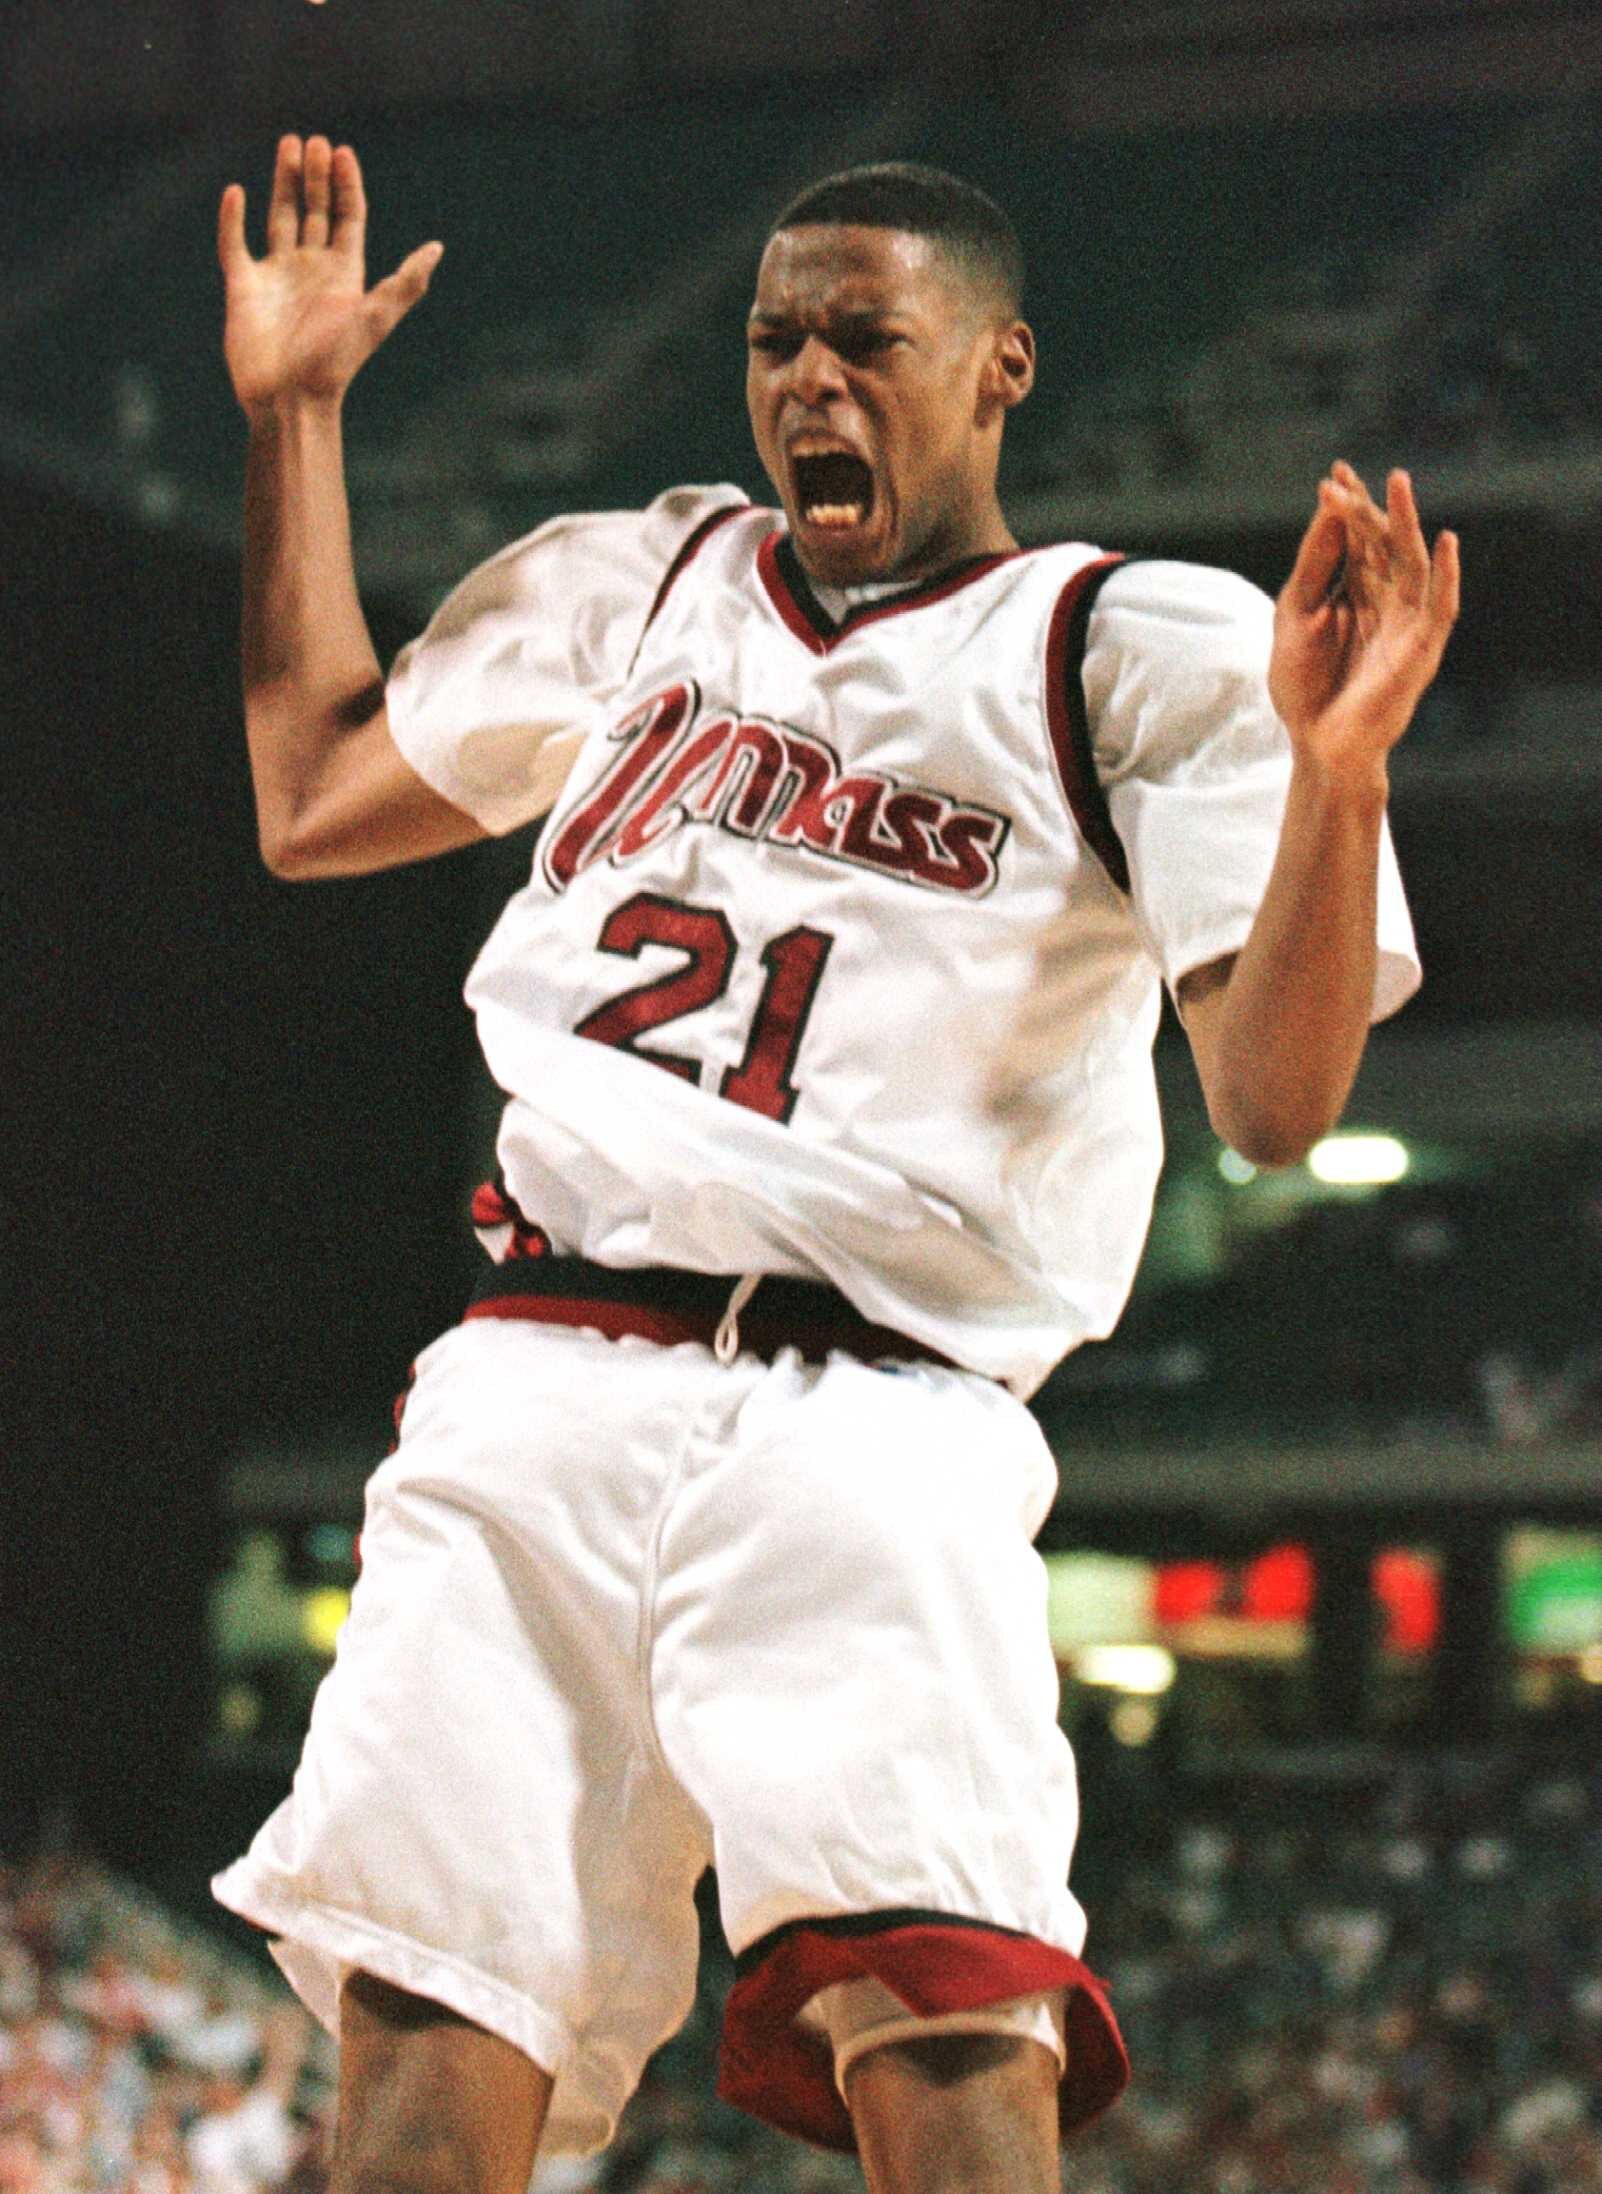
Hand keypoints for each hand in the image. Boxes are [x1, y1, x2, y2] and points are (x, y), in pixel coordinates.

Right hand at [218, 135, 441, 417]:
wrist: (291, 399)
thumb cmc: (335, 363)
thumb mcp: (376, 318)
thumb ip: (406, 283)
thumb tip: (437, 249)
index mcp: (344, 275)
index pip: (348, 218)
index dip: (347, 185)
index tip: (342, 151)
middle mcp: (312, 270)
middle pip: (316, 211)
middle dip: (315, 176)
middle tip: (313, 141)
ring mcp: (277, 276)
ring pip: (281, 218)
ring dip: (283, 183)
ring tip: (288, 145)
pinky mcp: (244, 287)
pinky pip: (235, 244)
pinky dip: (233, 219)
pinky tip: (236, 193)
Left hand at [1269, 461, 1459, 780]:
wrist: (1317, 743)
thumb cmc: (1304, 687)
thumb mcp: (1296, 615)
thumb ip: (1315, 566)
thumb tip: (1329, 509)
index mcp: (1355, 593)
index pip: (1355, 540)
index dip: (1346, 508)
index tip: (1332, 475)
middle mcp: (1385, 601)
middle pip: (1381, 545)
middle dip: (1367, 509)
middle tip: (1347, 476)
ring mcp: (1406, 623)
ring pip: (1409, 564)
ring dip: (1405, 524)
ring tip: (1398, 484)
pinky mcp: (1420, 649)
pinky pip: (1440, 606)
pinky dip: (1446, 575)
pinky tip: (1445, 543)